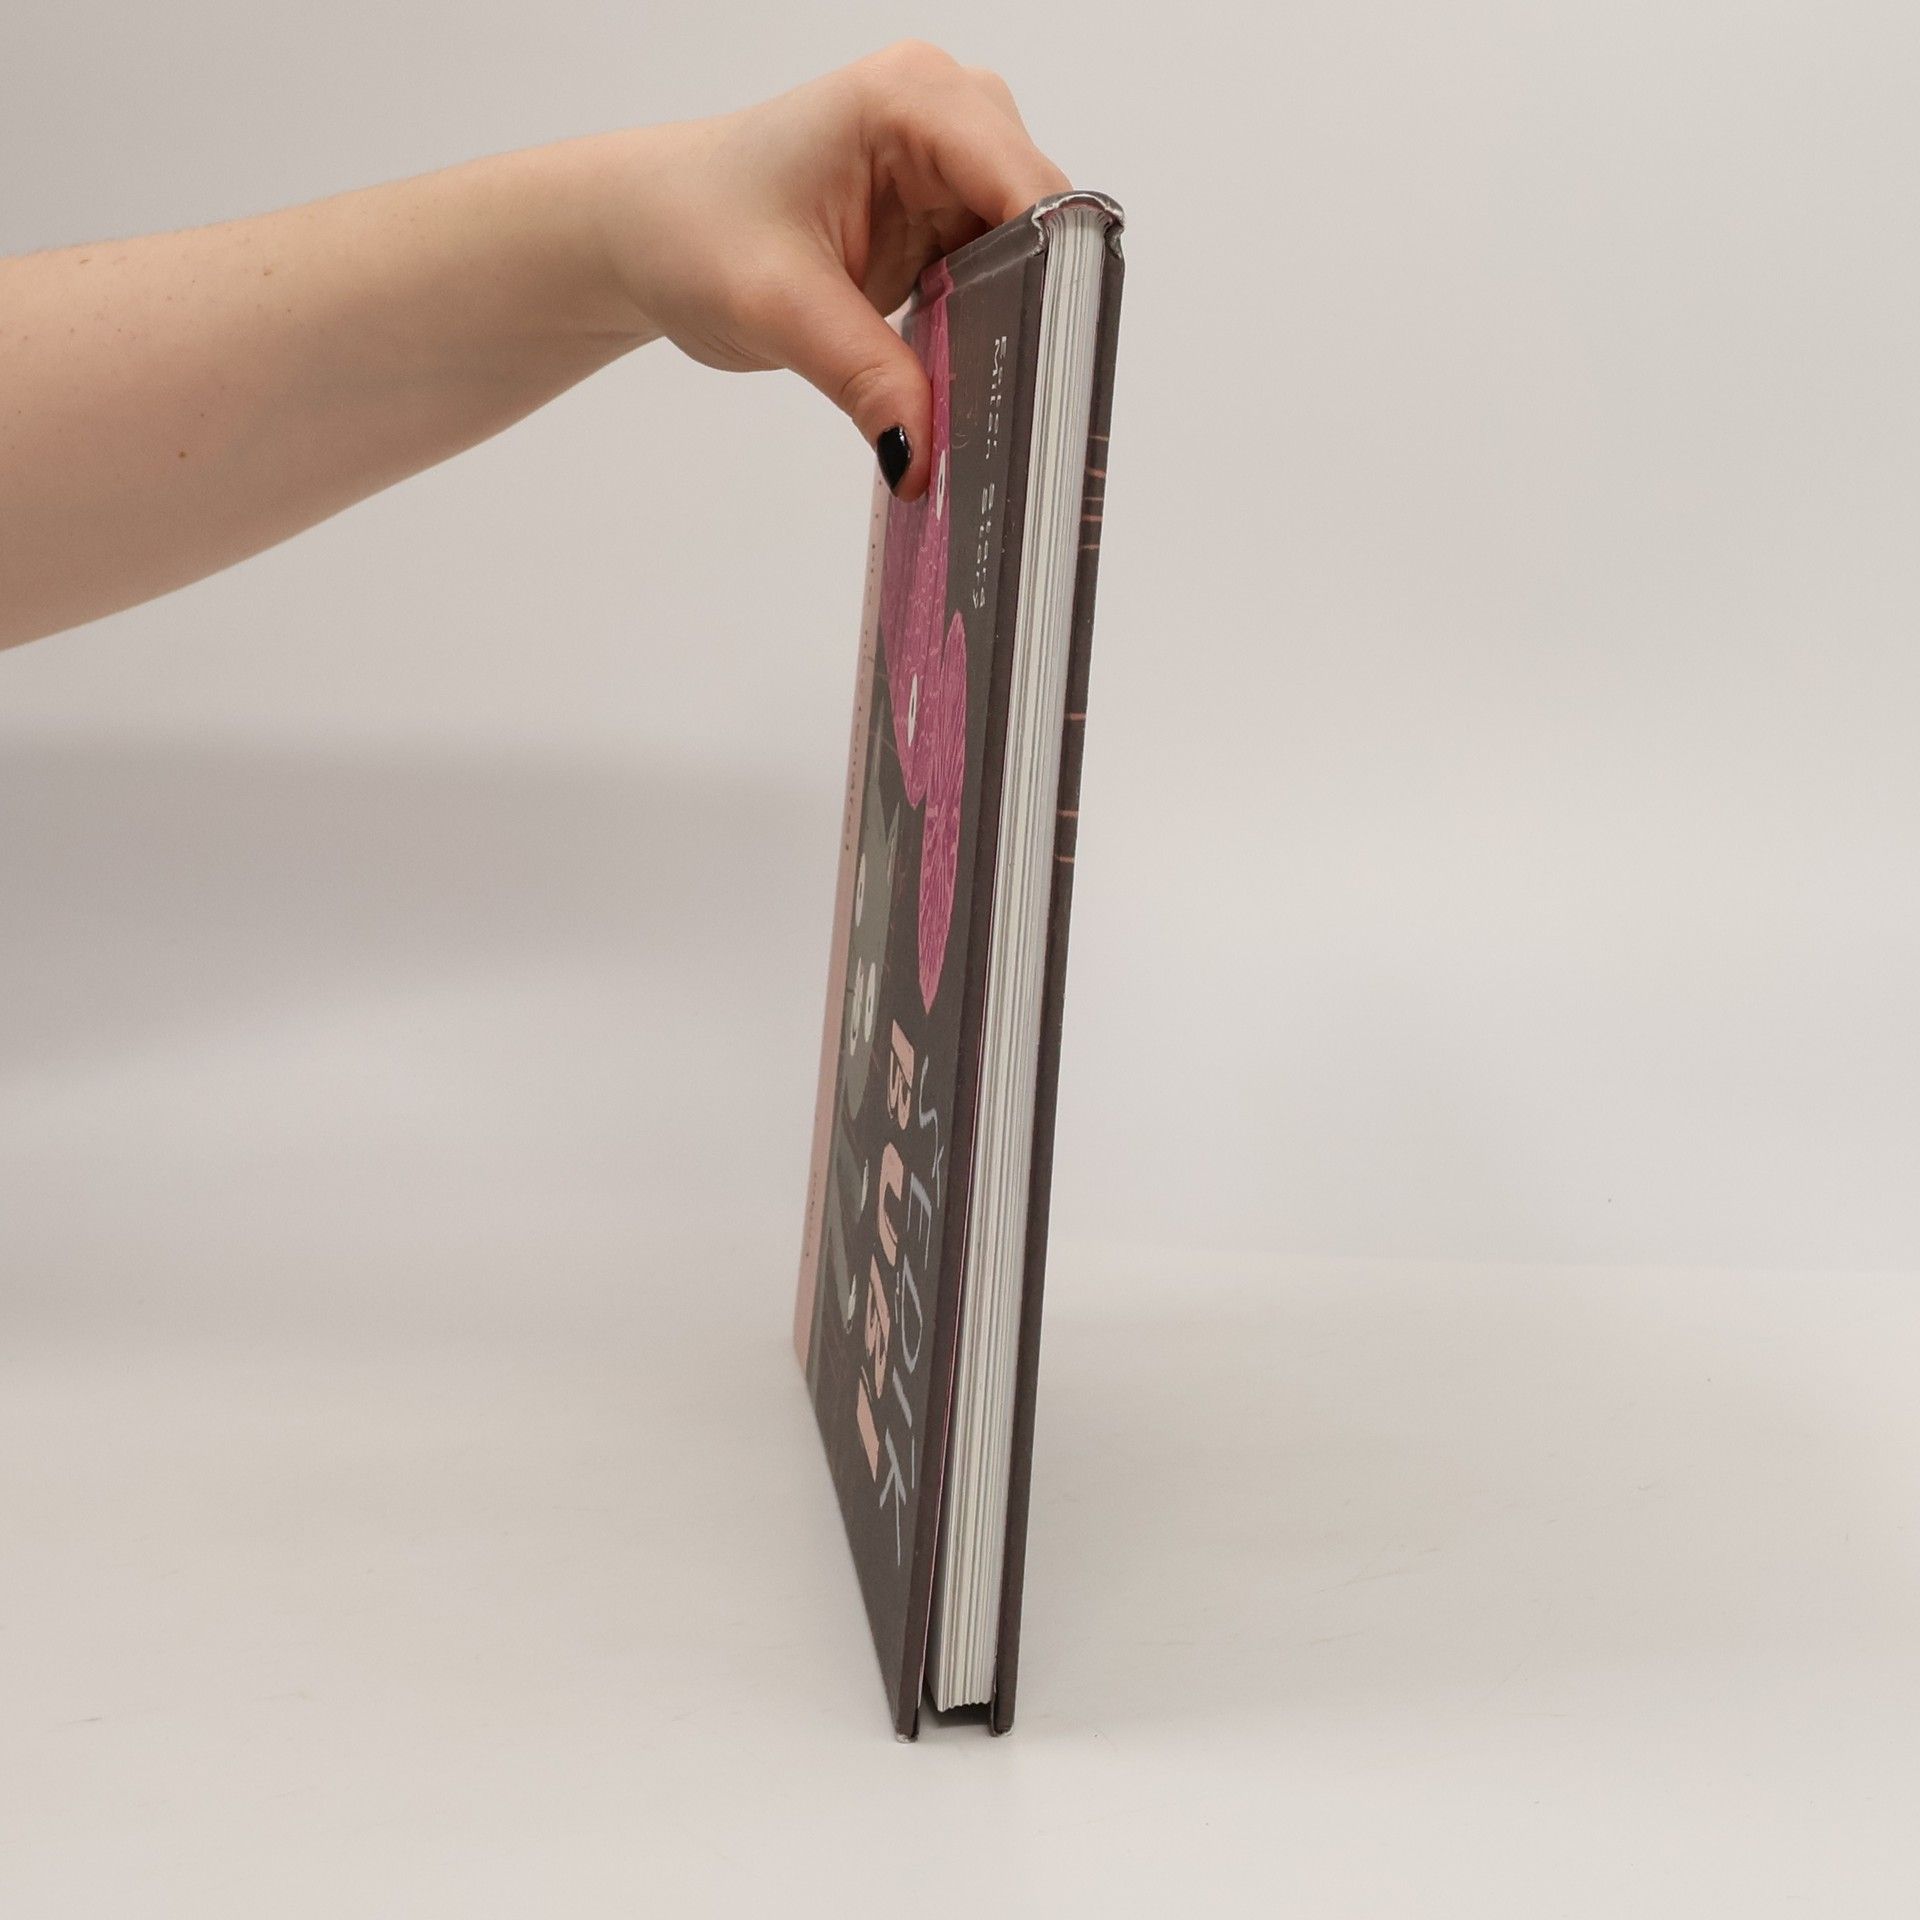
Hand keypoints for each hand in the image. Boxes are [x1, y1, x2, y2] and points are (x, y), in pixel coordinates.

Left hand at [590, 43, 1070, 500]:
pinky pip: (995, 274)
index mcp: (910, 100)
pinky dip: (986, 327)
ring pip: (1026, 254)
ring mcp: (945, 164)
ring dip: (1013, 323)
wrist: (644, 230)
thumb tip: (924, 457)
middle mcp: (944, 114)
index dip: (1051, 271)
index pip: (1026, 184)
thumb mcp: (778, 309)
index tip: (1050, 363)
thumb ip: (865, 378)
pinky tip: (965, 373)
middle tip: (1017, 402)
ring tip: (987, 394)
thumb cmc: (689, 229)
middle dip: (1036, 307)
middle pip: (1040, 219)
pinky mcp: (937, 214)